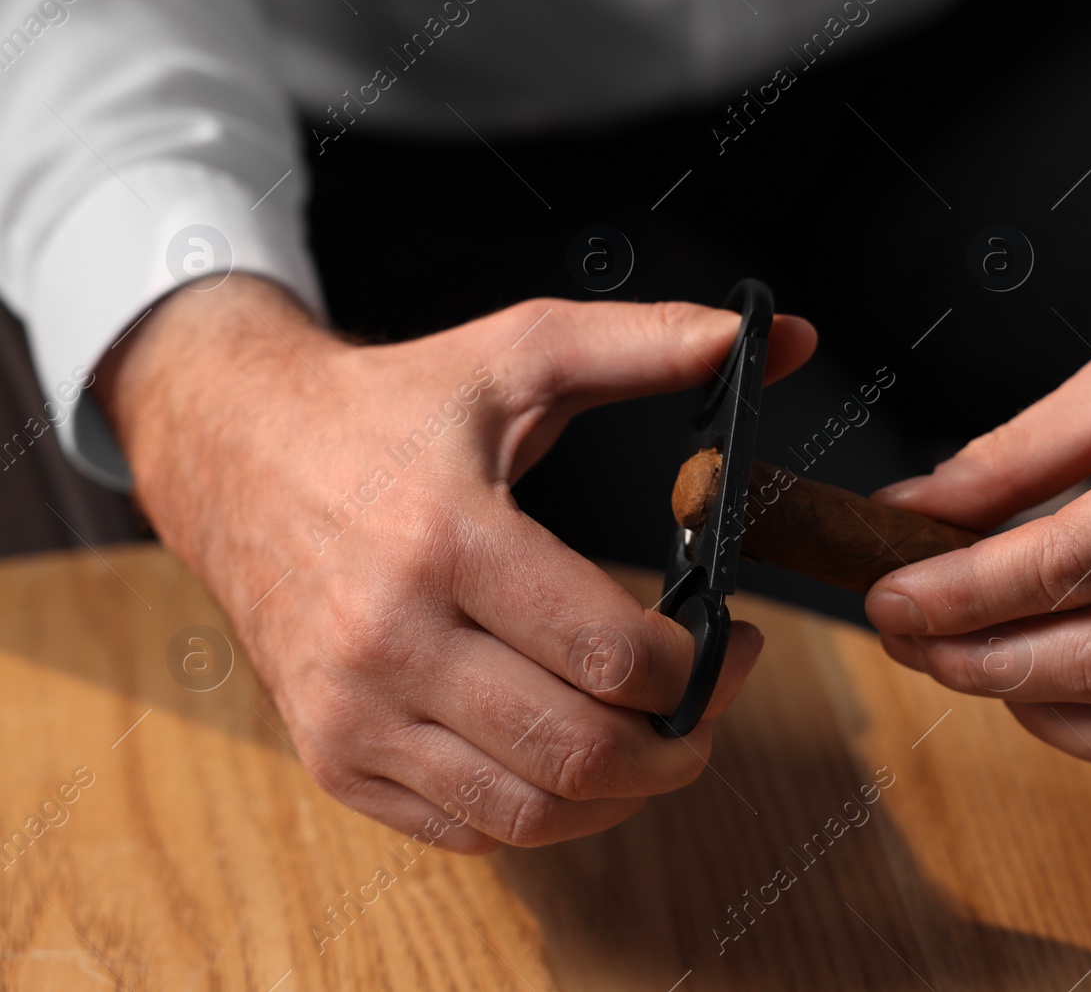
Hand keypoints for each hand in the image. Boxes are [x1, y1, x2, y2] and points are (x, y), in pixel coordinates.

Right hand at [97, 276, 814, 849]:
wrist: (236, 453)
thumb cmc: (390, 408)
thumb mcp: (518, 352)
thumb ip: (652, 344)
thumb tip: (778, 338)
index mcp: (447, 536)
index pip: (611, 652)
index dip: (701, 666)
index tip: (734, 640)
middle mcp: (389, 638)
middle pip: (581, 751)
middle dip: (680, 743)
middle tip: (708, 703)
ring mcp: (352, 711)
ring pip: (530, 811)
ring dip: (621, 793)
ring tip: (651, 737)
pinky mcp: (332, 756)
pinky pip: (468, 828)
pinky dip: (543, 809)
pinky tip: (569, 752)